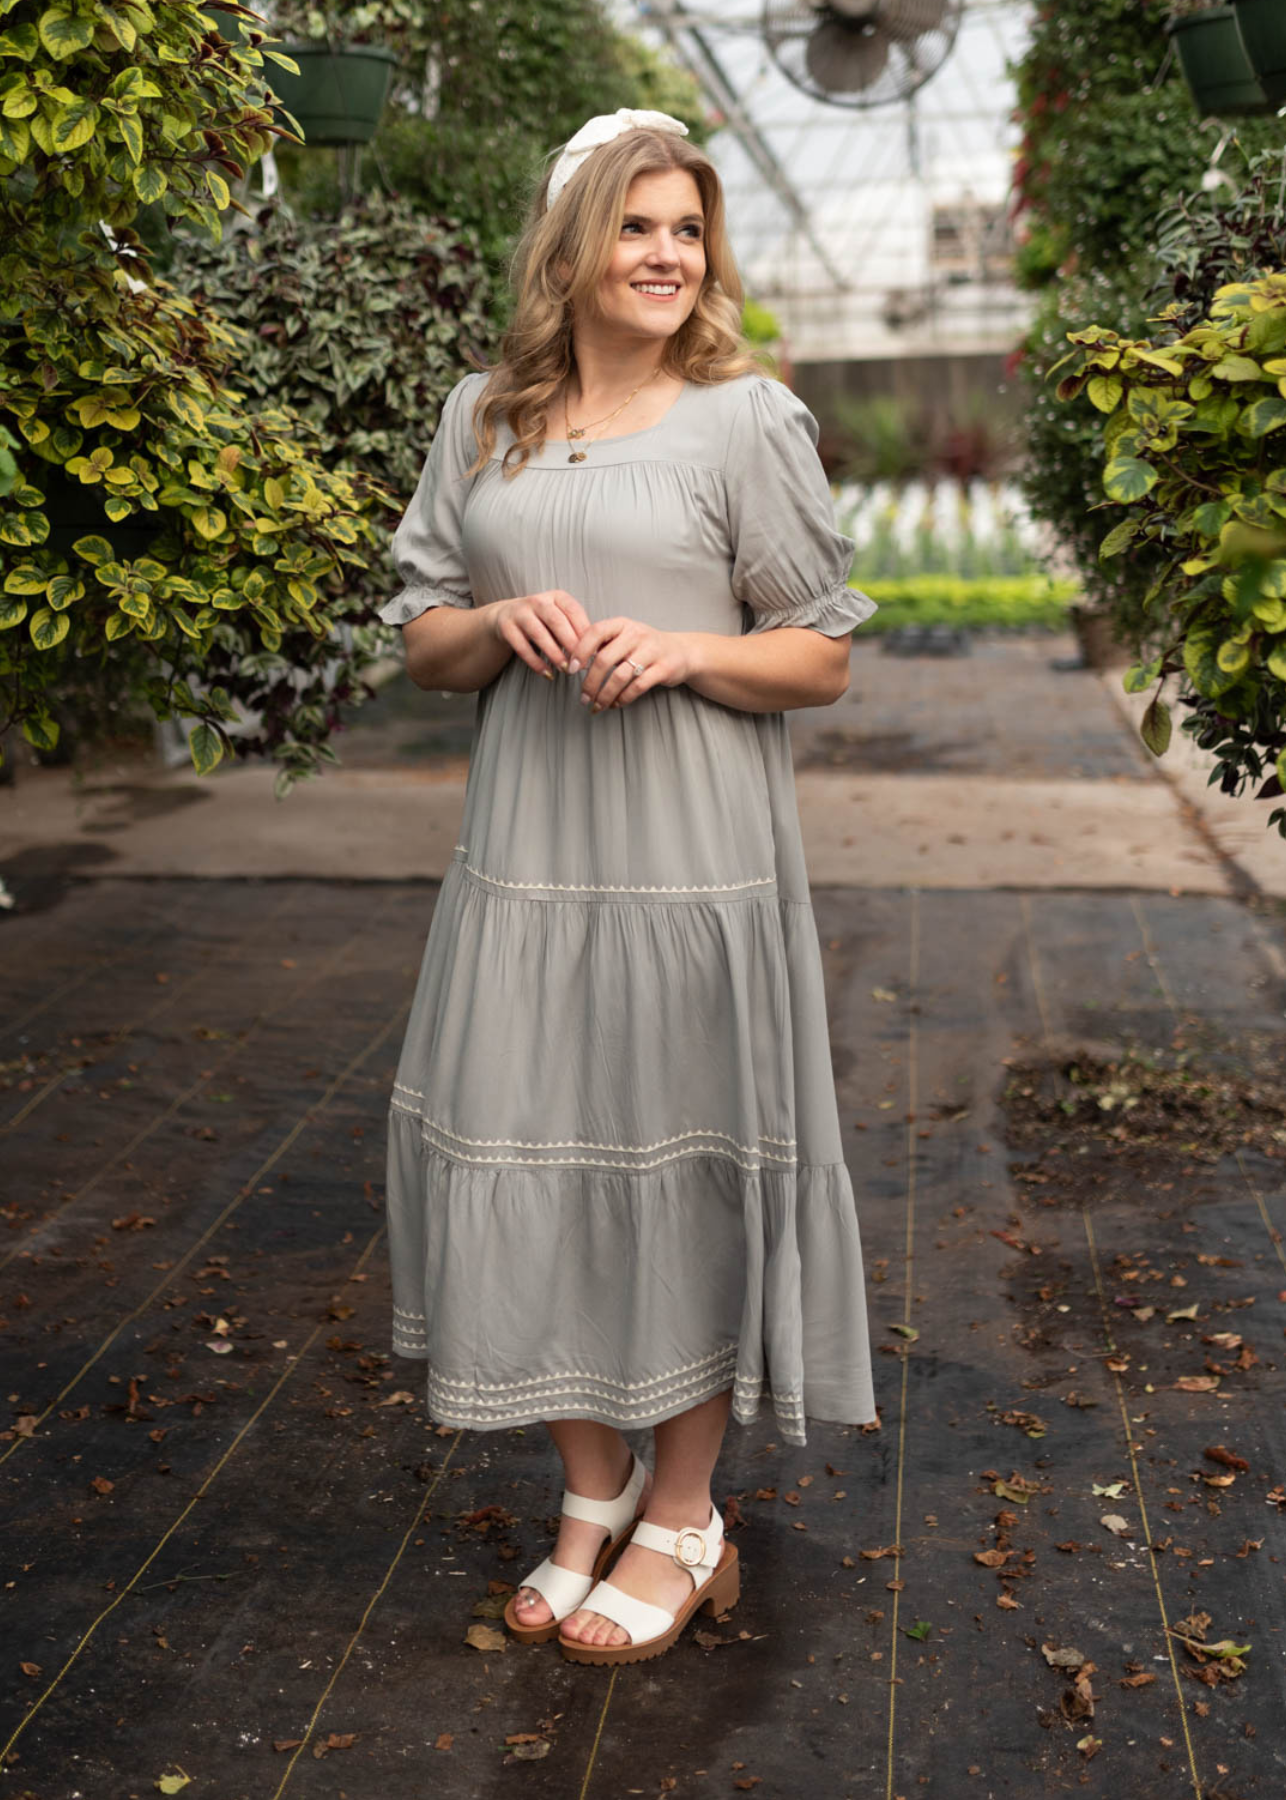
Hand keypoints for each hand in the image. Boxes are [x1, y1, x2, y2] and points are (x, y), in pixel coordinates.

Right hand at [487, 589, 593, 678]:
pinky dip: (536, 662)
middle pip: (557, 622)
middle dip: (571, 644)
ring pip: (539, 634)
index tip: (594, 652)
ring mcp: (520, 612)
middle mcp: (538, 601)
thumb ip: (576, 631)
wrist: (507, 617)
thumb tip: (597, 651)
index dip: (584, 633)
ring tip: (565, 669)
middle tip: (581, 663)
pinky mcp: (506, 627)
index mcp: (557, 597)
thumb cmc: (544, 622)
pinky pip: (522, 647)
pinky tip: (547, 673)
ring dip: (554, 654)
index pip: (574, 612)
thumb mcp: (561, 619)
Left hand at [571, 617, 697, 711]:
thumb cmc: (645, 647)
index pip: (596, 632)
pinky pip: (637, 687)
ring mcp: (652, 651)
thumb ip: (602, 644)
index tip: (571, 669)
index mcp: (623, 624)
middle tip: (583, 698)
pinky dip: (623, 698)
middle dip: (590, 682)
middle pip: (605, 659)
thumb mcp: (624, 637)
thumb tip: (572, 660)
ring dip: (605, 695)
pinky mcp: (663, 669)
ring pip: (620, 676)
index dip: (580, 650)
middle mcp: (637, 634)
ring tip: (597, 706)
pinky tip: (616, 704)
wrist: (682, 652)